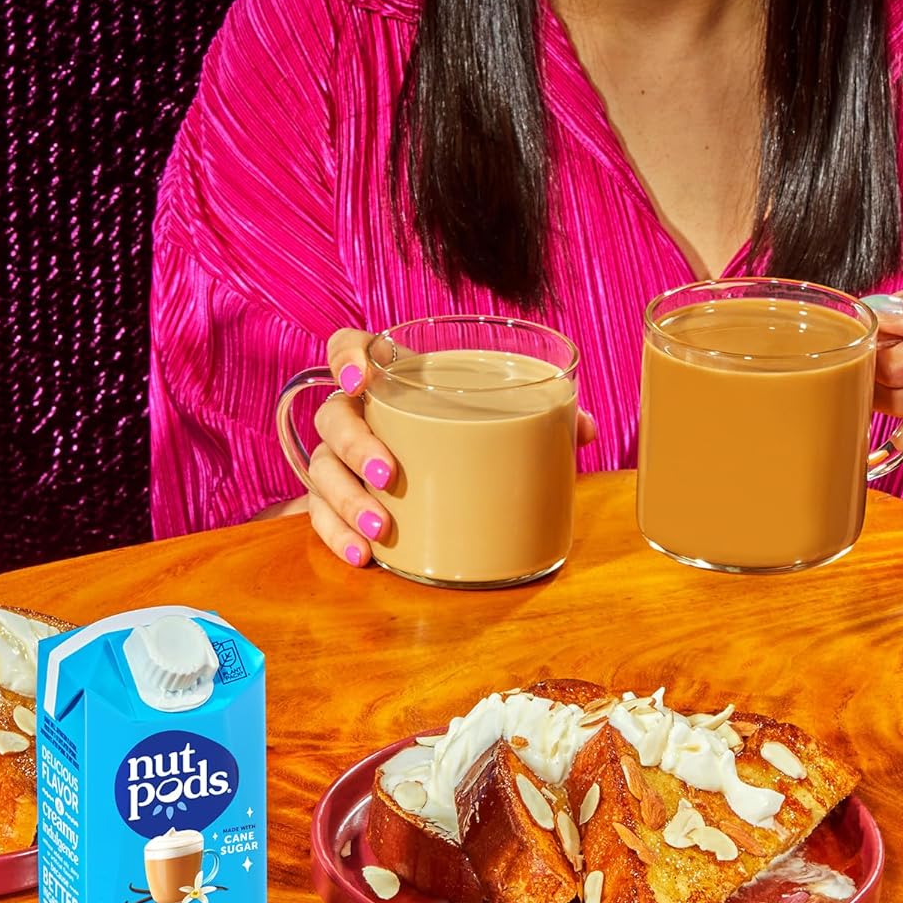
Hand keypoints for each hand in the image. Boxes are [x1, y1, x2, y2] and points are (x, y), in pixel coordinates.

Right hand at [285, 329, 596, 565]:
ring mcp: (338, 459)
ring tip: (378, 528)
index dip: (347, 358)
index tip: (362, 379)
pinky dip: (337, 536)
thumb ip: (539, 415)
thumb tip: (583, 430)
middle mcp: (354, 414)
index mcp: (389, 379)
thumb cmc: (464, 430)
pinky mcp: (334, 501)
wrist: (444, 471)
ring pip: (321, 470)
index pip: (347, 348)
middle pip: (332, 416)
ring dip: (345, 501)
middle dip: (354, 444)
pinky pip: (320, 516)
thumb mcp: (498, 415)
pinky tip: (362, 555)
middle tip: (386, 474)